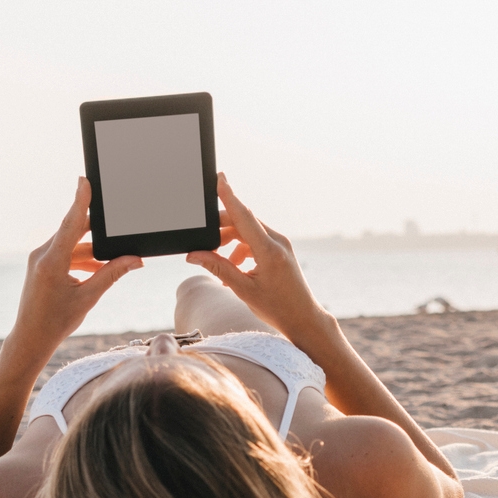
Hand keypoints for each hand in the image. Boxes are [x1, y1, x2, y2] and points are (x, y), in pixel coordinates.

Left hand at [13, 178, 142, 350]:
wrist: (31, 338)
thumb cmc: (56, 322)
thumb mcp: (89, 297)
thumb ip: (111, 274)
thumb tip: (134, 259)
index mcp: (51, 261)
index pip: (70, 224)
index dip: (80, 201)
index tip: (85, 180)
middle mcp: (42, 255)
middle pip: (74, 231)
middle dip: (98, 233)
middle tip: (118, 227)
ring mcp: (39, 259)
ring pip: (72, 244)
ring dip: (93, 252)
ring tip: (114, 263)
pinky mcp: (41, 265)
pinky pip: (65, 254)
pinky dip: (83, 259)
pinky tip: (99, 270)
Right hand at [185, 173, 329, 340]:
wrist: (304, 319)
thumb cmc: (277, 308)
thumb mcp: (243, 289)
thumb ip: (218, 268)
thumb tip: (194, 255)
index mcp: (269, 250)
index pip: (244, 215)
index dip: (228, 195)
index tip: (219, 177)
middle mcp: (277, 242)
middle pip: (242, 222)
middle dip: (220, 230)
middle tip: (204, 245)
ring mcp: (280, 244)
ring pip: (247, 231)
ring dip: (230, 242)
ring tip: (221, 265)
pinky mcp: (280, 249)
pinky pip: (255, 240)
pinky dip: (241, 249)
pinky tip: (234, 268)